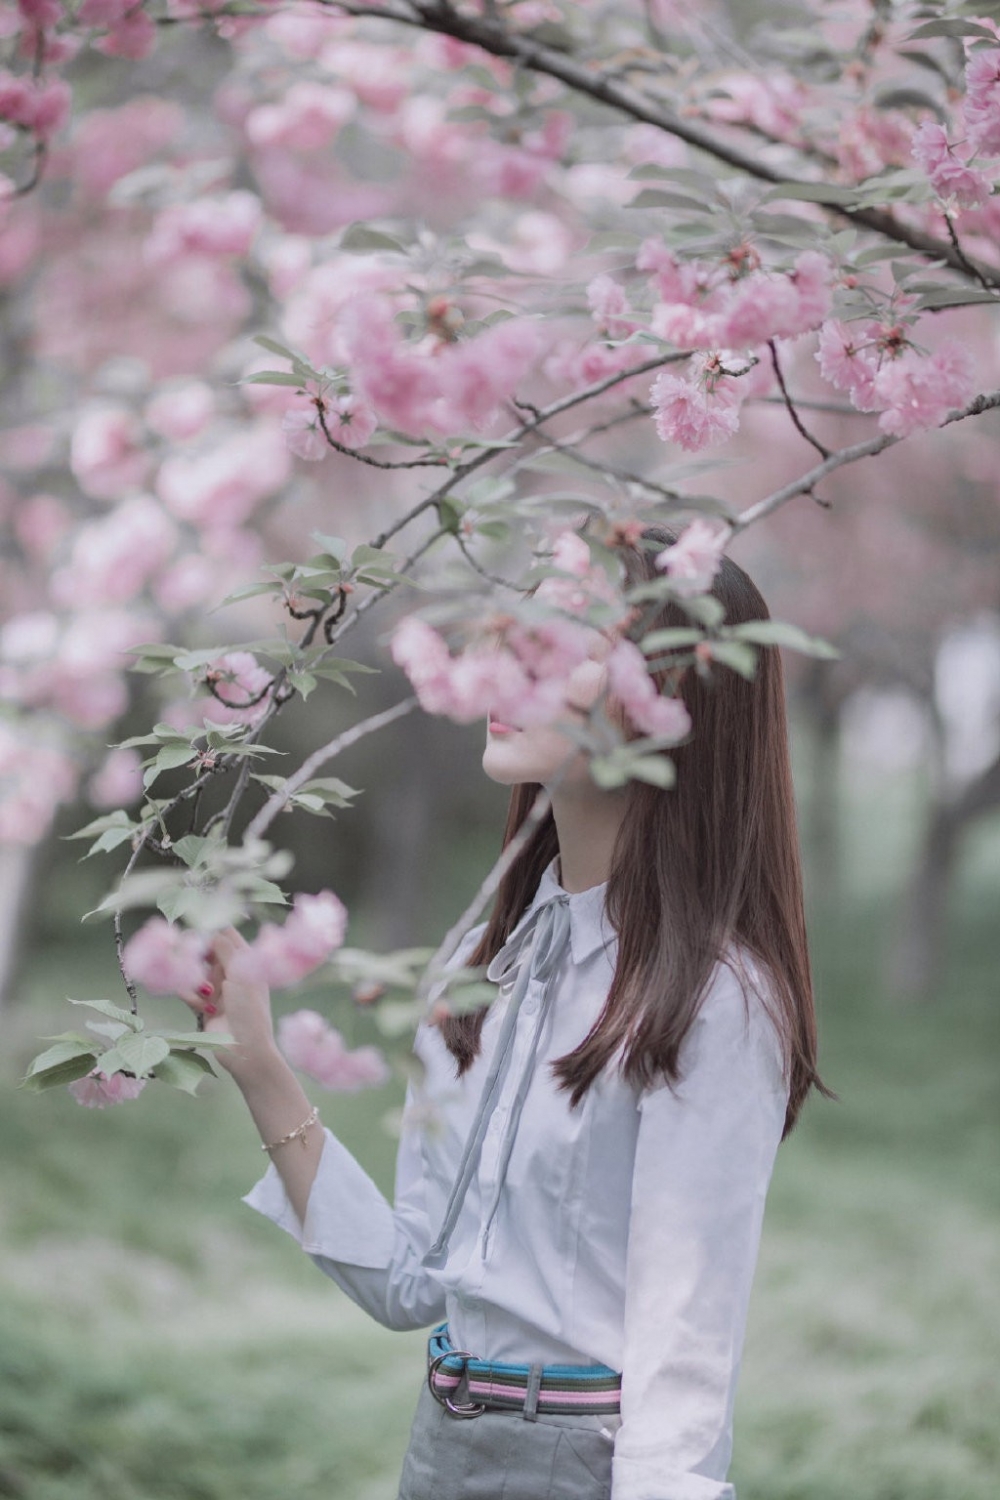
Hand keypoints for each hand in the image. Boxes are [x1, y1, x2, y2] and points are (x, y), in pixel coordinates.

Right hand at [180, 928, 281, 1082]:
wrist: (244, 1049)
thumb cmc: (249, 1010)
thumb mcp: (240, 974)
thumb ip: (225, 949)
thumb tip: (211, 932)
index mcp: (246, 960)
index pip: (226, 935)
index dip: (212, 933)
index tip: (198, 937)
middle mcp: (231, 971)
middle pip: (205, 950)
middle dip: (196, 956)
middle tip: (188, 960)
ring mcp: (217, 987)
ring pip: (194, 970)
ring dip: (194, 979)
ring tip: (205, 993)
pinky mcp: (203, 1004)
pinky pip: (188, 990)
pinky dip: (192, 996)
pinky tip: (204, 1008)